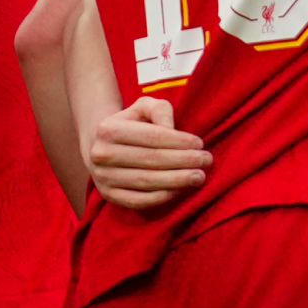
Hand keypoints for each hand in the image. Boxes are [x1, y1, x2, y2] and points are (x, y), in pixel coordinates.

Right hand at [86, 96, 210, 210]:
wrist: (101, 146)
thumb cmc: (131, 124)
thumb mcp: (143, 107)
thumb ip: (160, 110)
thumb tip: (171, 129)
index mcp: (108, 129)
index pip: (151, 136)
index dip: (178, 141)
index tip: (200, 144)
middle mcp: (101, 154)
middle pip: (150, 159)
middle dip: (183, 161)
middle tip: (206, 161)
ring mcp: (103, 178)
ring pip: (146, 182)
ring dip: (176, 181)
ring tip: (199, 177)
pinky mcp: (108, 196)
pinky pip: (139, 200)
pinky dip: (162, 197)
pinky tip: (181, 191)